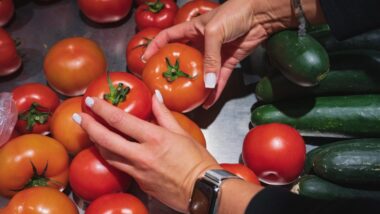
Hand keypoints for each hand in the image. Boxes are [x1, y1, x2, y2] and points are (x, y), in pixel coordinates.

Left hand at [73, 91, 220, 211]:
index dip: (103, 110)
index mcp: (155, 139)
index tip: (92, 102)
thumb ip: (164, 114)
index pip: (121, 120)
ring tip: (91, 132)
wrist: (203, 191)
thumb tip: (155, 97)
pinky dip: (113, 156)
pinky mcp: (139, 183)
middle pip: (106, 140)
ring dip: (96, 142)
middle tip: (79, 116)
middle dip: (89, 126)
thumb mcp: (182, 133)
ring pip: (108, 156)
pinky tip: (111, 150)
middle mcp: (142, 155)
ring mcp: (138, 171)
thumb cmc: (197, 161)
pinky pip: (121, 167)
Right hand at [143, 0, 297, 108]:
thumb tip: (206, 83)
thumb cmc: (235, 13)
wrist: (261, 14)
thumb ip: (209, 57)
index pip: (167, 37)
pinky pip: (219, 79)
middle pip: (184, 59)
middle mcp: (200, 42)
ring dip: (196, 86)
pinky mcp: (228, 61)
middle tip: (166, 86)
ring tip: (188, 101)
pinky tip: (209, 101)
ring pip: (202, 73)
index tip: (144, 60)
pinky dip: (215, 90)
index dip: (154, 46)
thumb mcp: (214, 32)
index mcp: (191, 29)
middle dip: (175, 73)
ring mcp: (214, 53)